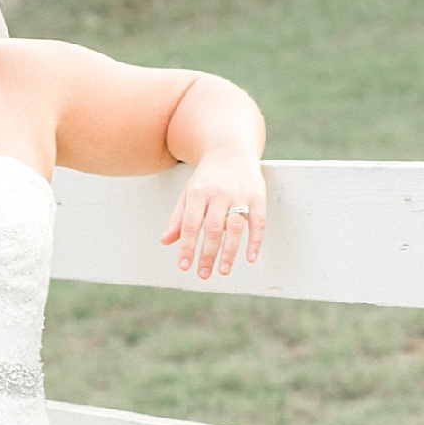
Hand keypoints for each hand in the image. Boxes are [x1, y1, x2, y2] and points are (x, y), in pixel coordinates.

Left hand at [161, 160, 265, 278]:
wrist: (230, 149)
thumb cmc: (206, 178)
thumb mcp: (188, 194)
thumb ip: (178, 218)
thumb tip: (165, 242)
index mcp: (197, 193)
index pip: (191, 224)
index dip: (187, 246)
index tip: (184, 266)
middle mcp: (218, 193)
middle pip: (213, 228)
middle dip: (207, 254)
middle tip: (203, 275)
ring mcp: (240, 194)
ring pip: (235, 227)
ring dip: (230, 251)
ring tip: (224, 271)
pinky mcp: (258, 195)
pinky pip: (258, 221)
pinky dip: (255, 240)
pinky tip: (251, 258)